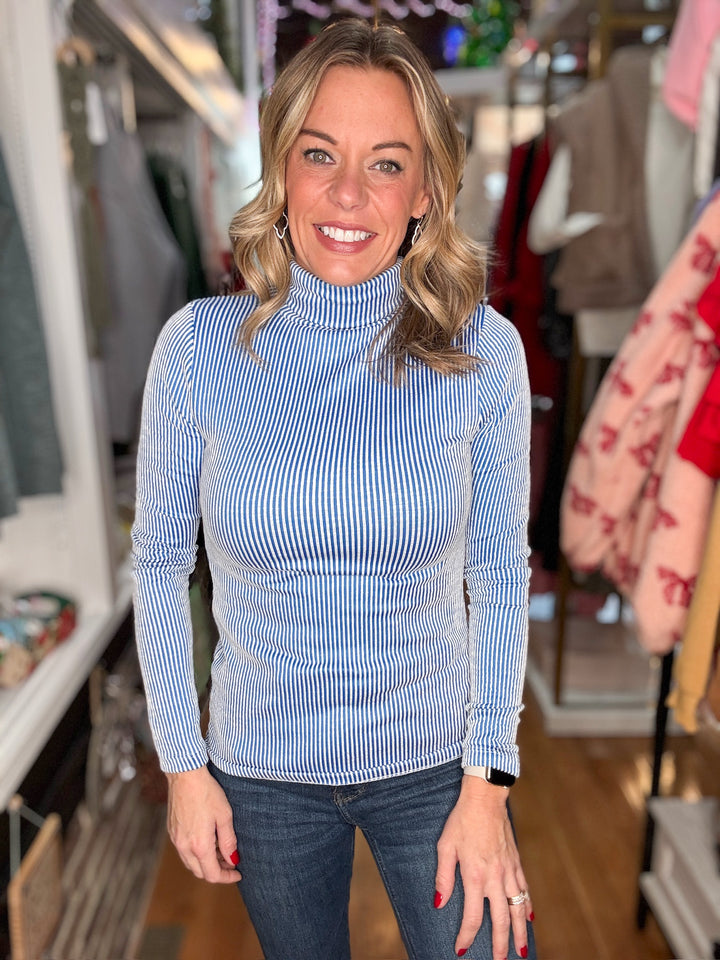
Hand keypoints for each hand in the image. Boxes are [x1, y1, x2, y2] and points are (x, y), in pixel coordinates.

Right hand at [166, 765, 240, 883]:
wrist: (185, 775)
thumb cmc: (207, 792)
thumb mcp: (225, 815)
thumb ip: (229, 841)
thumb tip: (233, 859)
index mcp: (199, 845)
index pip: (212, 874)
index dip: (227, 877)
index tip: (238, 873)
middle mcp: (184, 847)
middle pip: (200, 872)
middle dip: (217, 871)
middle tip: (231, 861)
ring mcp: (176, 840)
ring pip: (191, 863)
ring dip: (206, 863)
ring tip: (221, 850)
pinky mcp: (172, 832)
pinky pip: (184, 852)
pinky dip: (196, 854)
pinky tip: (207, 841)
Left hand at [435, 775, 531, 959]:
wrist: (486, 797)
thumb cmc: (462, 819)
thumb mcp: (445, 846)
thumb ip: (443, 877)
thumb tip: (439, 904)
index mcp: (475, 875)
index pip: (473, 916)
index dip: (467, 935)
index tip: (461, 949)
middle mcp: (495, 877)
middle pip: (501, 919)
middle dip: (500, 944)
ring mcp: (509, 870)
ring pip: (518, 908)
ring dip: (520, 931)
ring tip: (522, 950)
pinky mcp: (516, 861)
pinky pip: (524, 889)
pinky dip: (528, 905)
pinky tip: (529, 916)